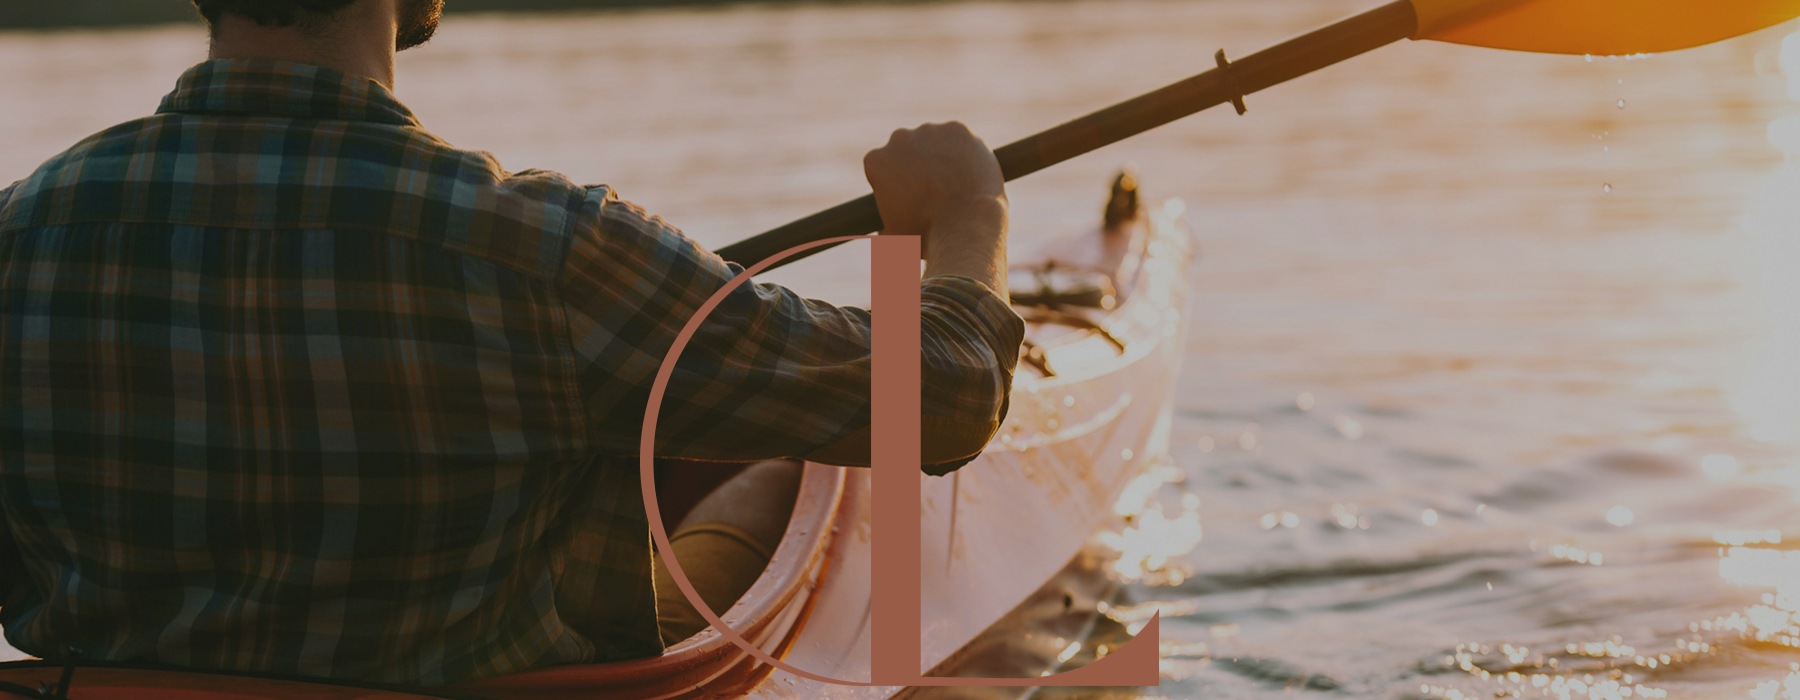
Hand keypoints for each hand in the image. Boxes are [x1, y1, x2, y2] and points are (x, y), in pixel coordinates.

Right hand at [863, 122, 1008, 295]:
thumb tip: (880, 237)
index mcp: (877, 161)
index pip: (881, 166)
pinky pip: (959, 139)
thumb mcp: (894, 238)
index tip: (909, 198)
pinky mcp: (958, 130)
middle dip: (917, 166)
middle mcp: (899, 139)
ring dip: (941, 157)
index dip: (895, 183)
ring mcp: (930, 132)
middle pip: (907, 150)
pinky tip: (968, 174)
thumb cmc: (927, 236)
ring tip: (955, 185)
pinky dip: (964, 152)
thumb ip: (882, 230)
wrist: (966, 226)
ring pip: (934, 142)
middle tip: (934, 191)